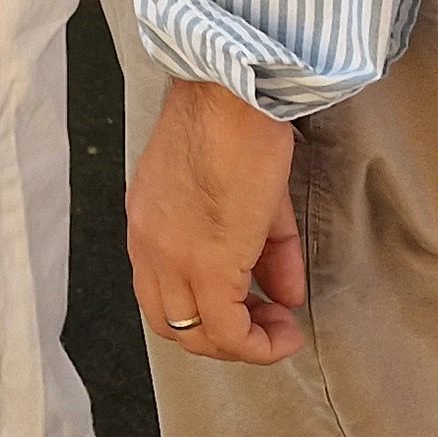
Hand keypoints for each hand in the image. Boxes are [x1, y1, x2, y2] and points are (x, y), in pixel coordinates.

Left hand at [132, 76, 305, 364]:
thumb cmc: (237, 123)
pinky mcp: (206, 261)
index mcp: (149, 222)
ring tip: (280, 328)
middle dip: (221, 338)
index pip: (161, 292)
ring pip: (195, 335)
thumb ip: (267, 252)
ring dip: (243, 344)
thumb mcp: (249, 197)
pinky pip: (228, 331)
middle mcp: (149, 245)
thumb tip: (286, 297)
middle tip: (264, 325)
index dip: (207, 313)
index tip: (254, 308)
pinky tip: (289, 328)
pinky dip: (260, 344)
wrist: (234, 92)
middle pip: (171, 325)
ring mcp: (172, 256)